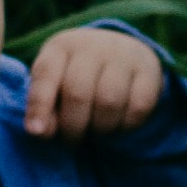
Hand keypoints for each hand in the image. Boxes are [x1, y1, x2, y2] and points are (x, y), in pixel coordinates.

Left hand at [21, 22, 163, 141]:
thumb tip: (40, 132)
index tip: (36, 132)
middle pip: (78, 94)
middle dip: (72, 127)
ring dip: (100, 129)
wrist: (120, 52)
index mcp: (61, 46)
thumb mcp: (53, 85)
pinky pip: (138, 108)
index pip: (46, 74)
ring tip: (95, 131)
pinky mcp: (149, 70)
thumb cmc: (76, 75)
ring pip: (109, 103)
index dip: (39, 105)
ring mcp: (123, 55)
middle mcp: (92, 45)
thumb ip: (42, 107)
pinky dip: (126, 126)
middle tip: (72, 140)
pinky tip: (118, 126)